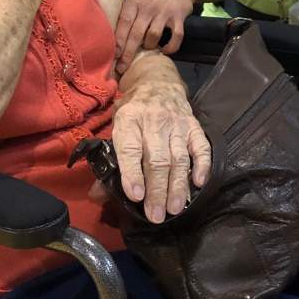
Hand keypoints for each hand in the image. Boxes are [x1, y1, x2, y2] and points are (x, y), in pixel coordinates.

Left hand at [112, 79, 210, 222]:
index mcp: (129, 120)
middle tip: (156, 215)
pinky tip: (198, 183)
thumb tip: (96, 195)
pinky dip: (202, 165)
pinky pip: (201, 147)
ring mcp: (177, 124)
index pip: (130, 149)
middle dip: (157, 190)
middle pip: (157, 159)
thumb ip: (109, 161)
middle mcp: (154, 121)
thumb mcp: (116, 128)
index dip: (132, 173)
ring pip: (179, 158)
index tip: (136, 196)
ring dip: (177, 186)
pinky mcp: (194, 126)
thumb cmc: (134, 112)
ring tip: (174, 209)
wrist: (158, 82)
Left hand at [114, 0, 194, 74]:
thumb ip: (128, 12)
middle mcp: (148, 8)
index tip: (114, 56)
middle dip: (128, 53)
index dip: (118, 40)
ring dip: (149, 47)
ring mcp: (164, 13)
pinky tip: (166, 50)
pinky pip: (175, 37)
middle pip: (136, 34)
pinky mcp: (178, 18)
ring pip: (153, 36)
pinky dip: (171, 47)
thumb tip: (113, 33)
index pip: (124, 23)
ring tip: (148, 49)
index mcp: (135, 3)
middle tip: (122, 68)